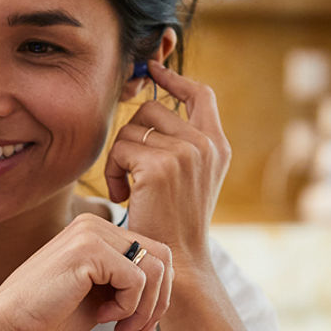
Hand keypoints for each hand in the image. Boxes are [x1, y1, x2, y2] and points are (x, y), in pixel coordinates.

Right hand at [0, 213, 172, 330]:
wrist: (9, 324)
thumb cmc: (50, 315)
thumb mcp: (100, 295)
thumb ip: (128, 284)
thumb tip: (167, 289)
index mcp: (97, 230)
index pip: (154, 253)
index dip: (158, 293)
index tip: (139, 324)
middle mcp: (96, 224)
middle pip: (163, 257)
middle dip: (158, 301)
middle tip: (137, 330)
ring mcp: (92, 233)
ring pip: (155, 269)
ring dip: (144, 308)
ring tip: (120, 329)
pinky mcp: (89, 250)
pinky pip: (137, 280)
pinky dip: (127, 307)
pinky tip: (102, 318)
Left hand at [103, 61, 230, 272]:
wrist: (180, 261)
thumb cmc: (174, 223)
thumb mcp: (189, 178)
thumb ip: (181, 144)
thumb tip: (150, 106)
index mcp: (217, 145)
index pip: (200, 93)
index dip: (175, 79)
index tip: (153, 69)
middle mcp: (206, 144)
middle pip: (152, 108)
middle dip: (131, 136)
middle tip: (129, 171)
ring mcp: (186, 153)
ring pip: (132, 128)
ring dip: (119, 157)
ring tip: (127, 189)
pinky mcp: (160, 165)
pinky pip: (120, 149)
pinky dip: (113, 172)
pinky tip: (123, 197)